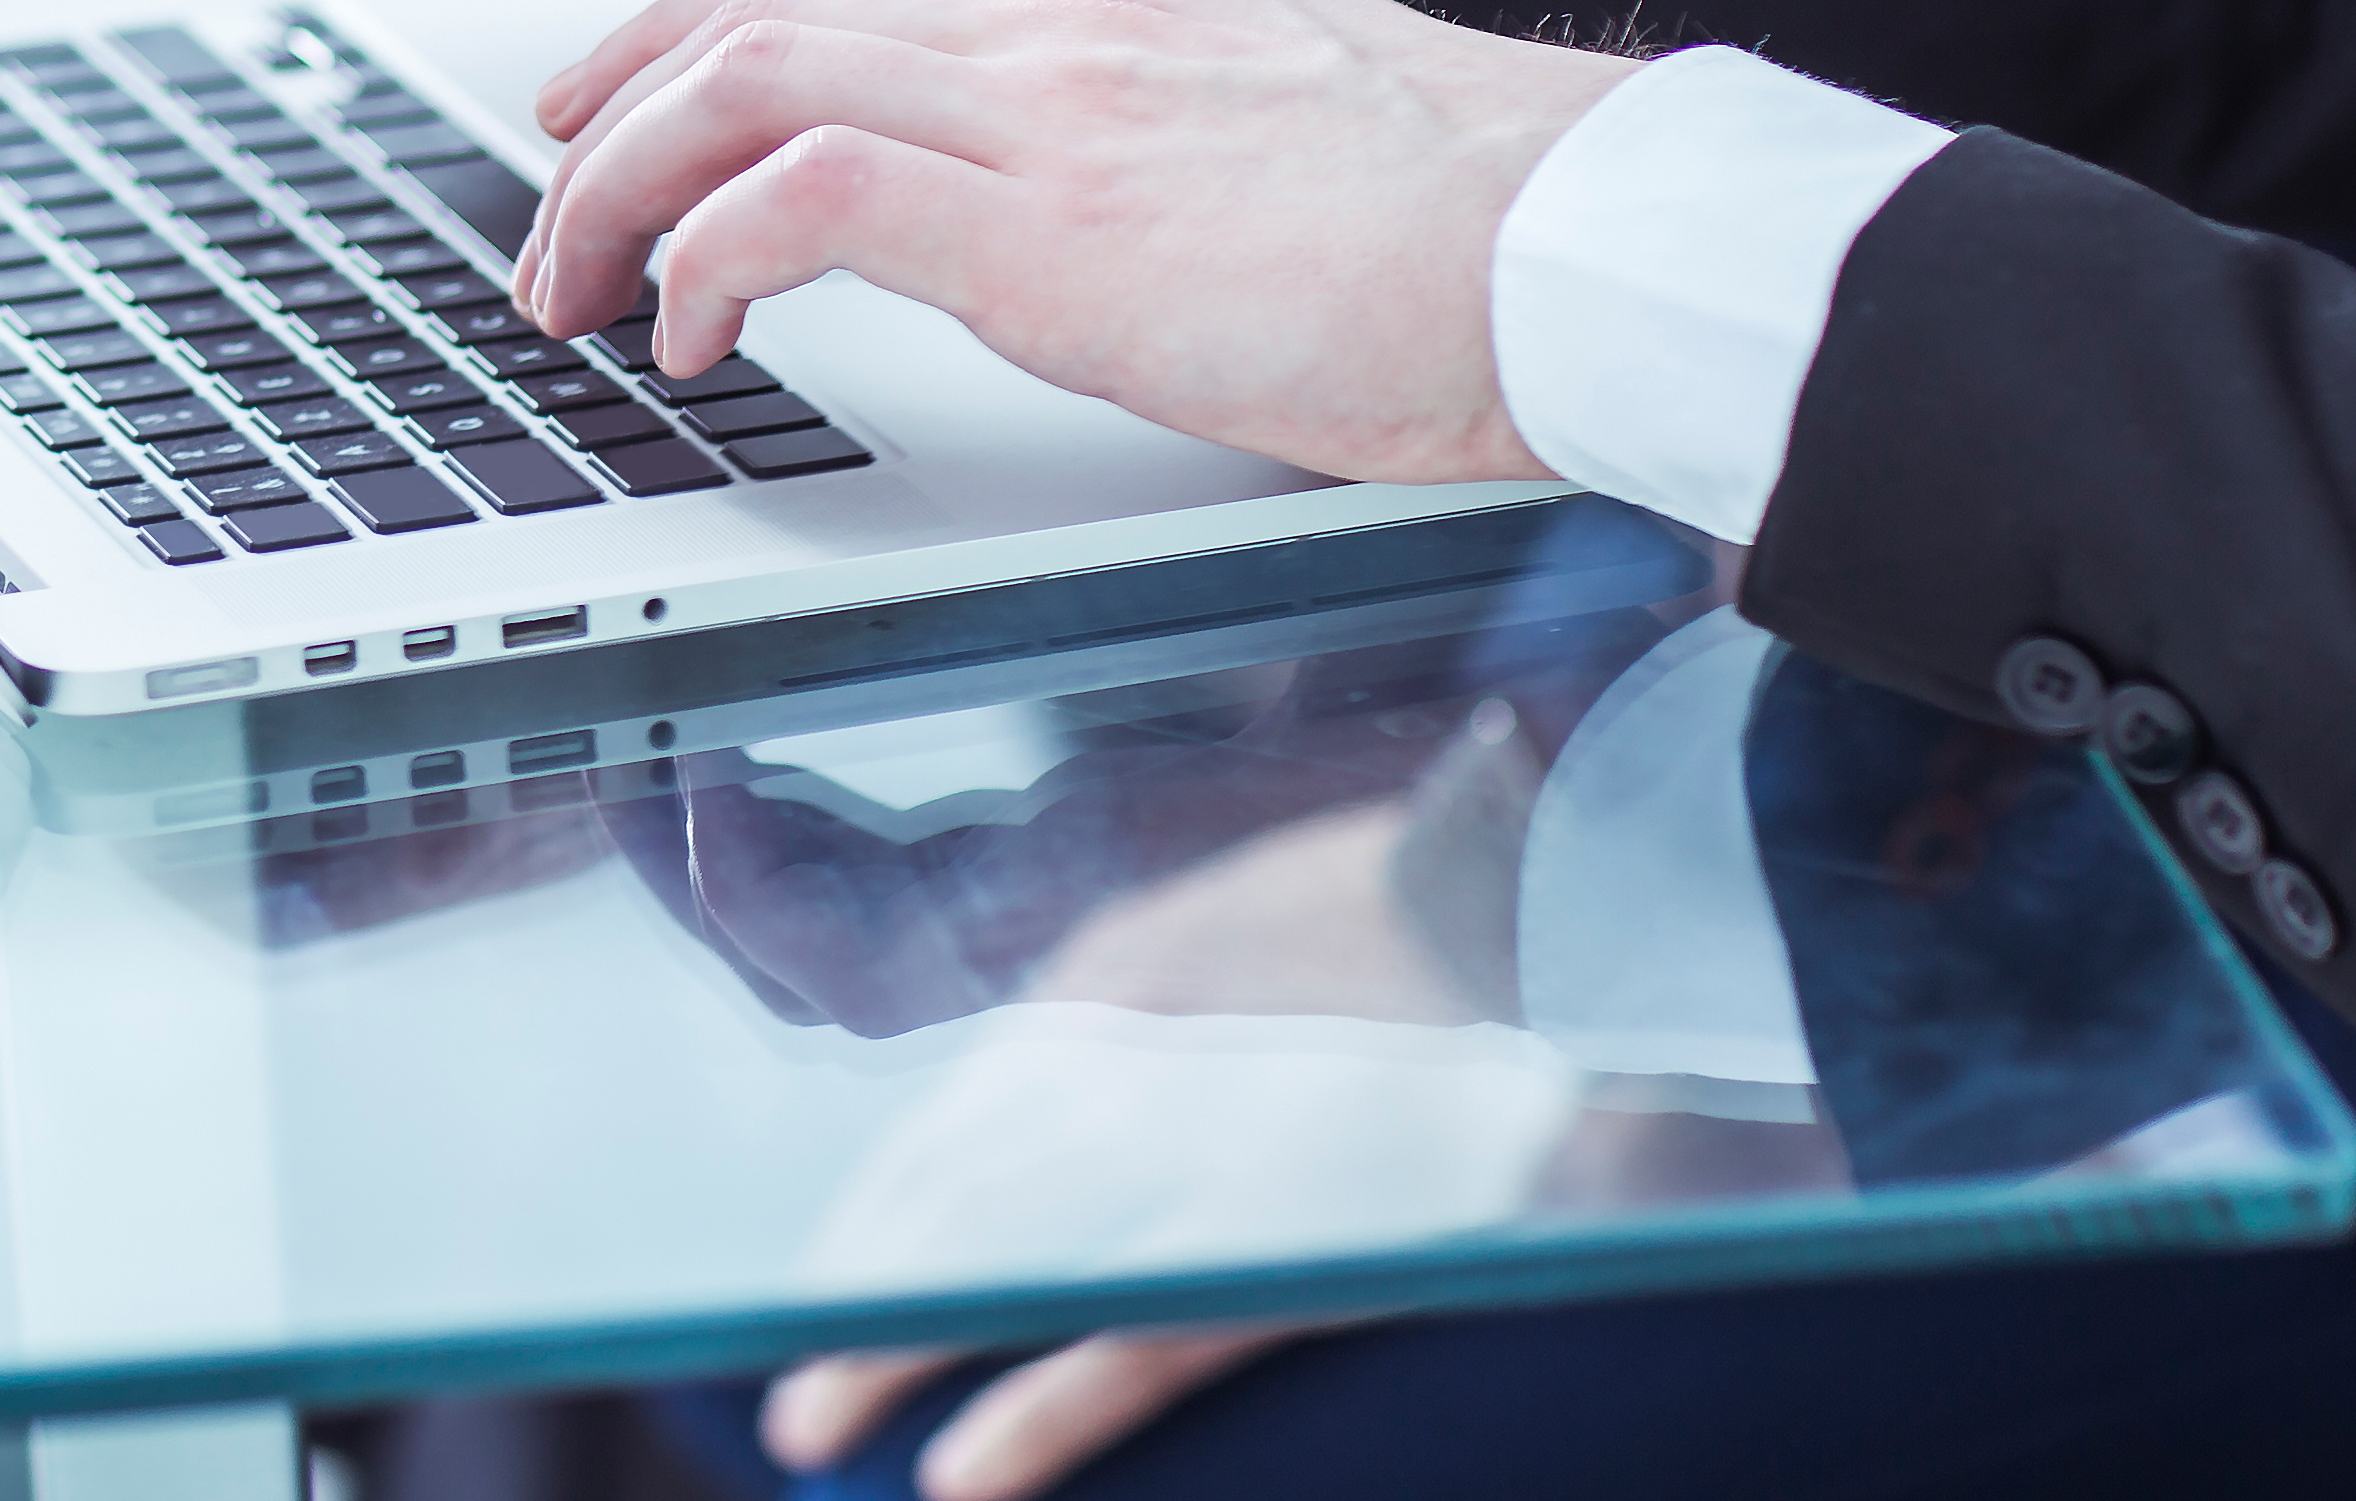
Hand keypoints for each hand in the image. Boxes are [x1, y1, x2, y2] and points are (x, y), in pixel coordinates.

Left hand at [520, 0, 1628, 485]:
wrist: (1602, 245)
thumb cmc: (1486, 232)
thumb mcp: (1285, 143)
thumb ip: (1164, 145)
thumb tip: (1109, 219)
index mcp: (1119, 4)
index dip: (696, 21)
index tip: (614, 92)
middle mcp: (1066, 31)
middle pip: (760, 10)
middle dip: (614, 110)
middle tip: (549, 215)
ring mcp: (1055, 119)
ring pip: (745, 80)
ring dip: (623, 187)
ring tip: (584, 293)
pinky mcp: (1057, 231)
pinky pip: (805, 197)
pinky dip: (710, 255)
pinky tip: (697, 333)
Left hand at [746, 809, 1503, 1495]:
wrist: (1565, 911)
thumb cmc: (1425, 923)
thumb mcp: (1246, 935)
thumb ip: (1148, 1006)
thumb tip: (1069, 1072)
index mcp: (1116, 980)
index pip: (955, 1117)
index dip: (885, 1208)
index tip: (836, 1274)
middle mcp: (1128, 1055)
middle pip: (950, 1192)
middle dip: (862, 1284)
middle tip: (789, 1370)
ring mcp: (1198, 1151)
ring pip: (998, 1267)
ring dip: (891, 1351)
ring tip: (812, 1420)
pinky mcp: (1284, 1244)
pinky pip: (1132, 1345)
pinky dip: (1040, 1416)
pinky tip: (962, 1471)